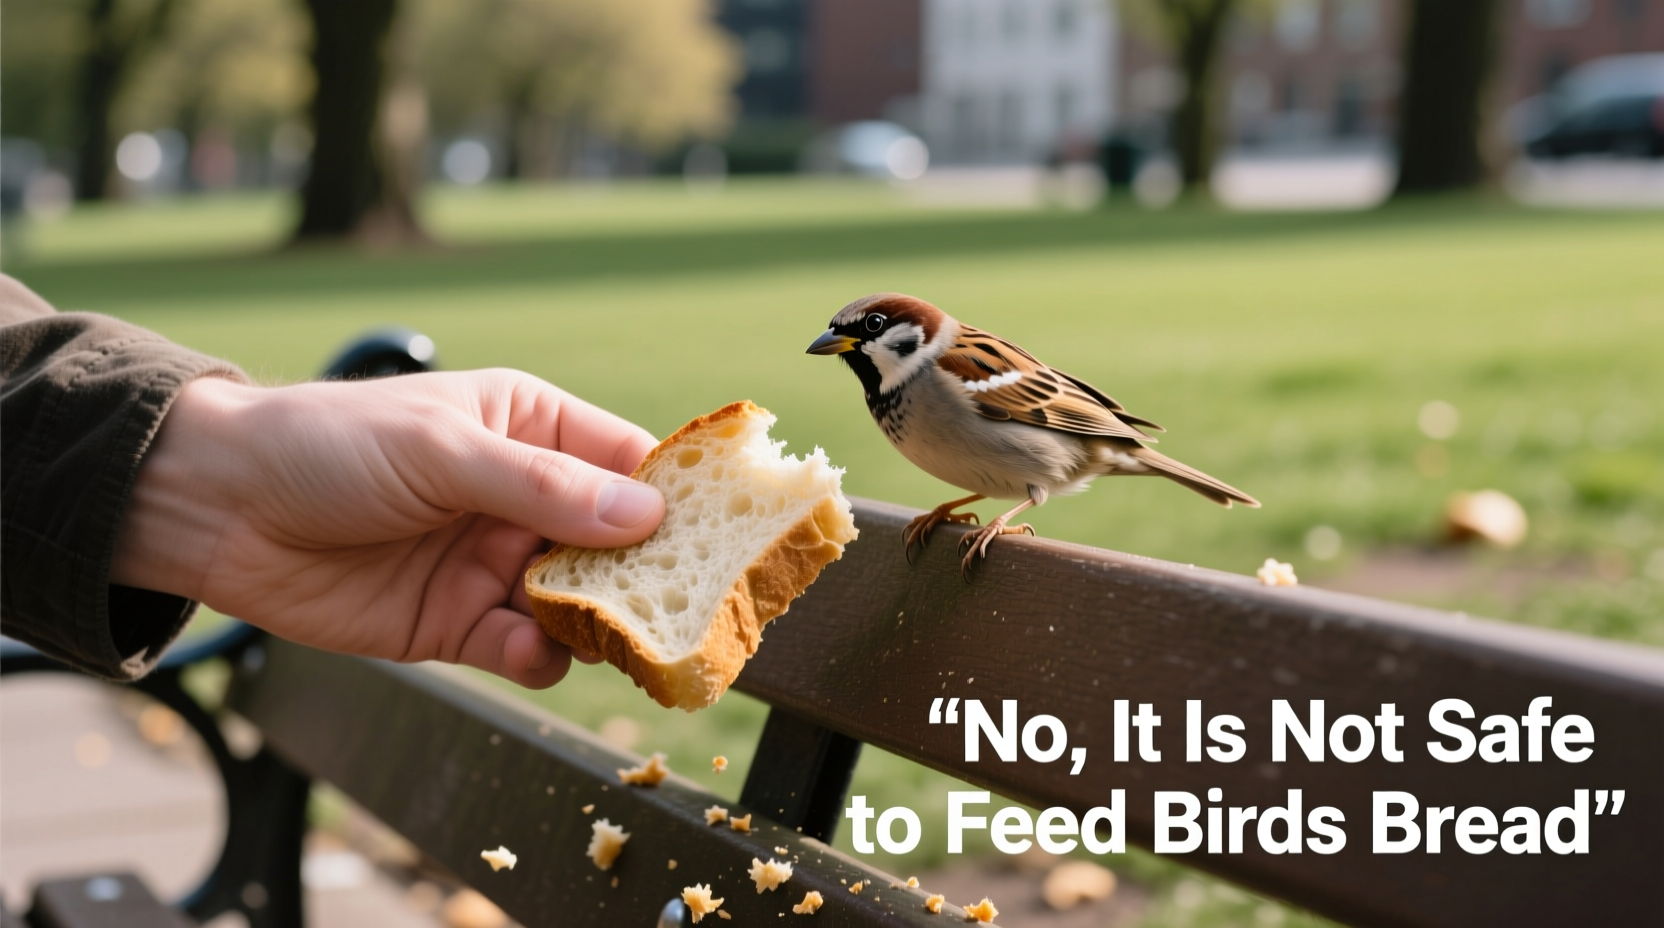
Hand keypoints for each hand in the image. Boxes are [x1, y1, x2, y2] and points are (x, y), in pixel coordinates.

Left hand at [110, 370, 664, 687]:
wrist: (217, 509)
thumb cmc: (328, 445)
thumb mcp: (444, 449)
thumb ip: (544, 488)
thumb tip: (647, 520)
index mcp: (533, 427)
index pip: (631, 464)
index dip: (680, 498)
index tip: (728, 534)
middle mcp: (526, 498)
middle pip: (619, 544)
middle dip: (650, 576)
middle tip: (686, 608)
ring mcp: (495, 563)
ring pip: (581, 604)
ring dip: (599, 624)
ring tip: (607, 637)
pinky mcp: (460, 624)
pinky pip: (525, 648)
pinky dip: (538, 656)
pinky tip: (528, 651)